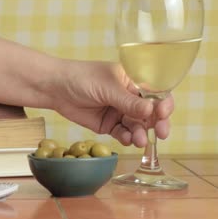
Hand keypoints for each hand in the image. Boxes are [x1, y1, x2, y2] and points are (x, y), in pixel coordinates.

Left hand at [48, 59, 173, 146]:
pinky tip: (127, 140)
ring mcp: (119, 111)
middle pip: (150, 112)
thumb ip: (128, 101)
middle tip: (161, 134)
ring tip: (139, 140)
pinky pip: (122, 133)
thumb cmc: (81, 78)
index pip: (156, 92)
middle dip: (156, 123)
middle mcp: (129, 97)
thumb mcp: (107, 88)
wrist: (55, 88)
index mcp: (133, 80)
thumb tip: (152, 111)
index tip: (164, 113)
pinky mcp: (108, 124)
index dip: (163, 103)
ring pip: (136, 125)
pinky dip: (126, 137)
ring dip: (140, 133)